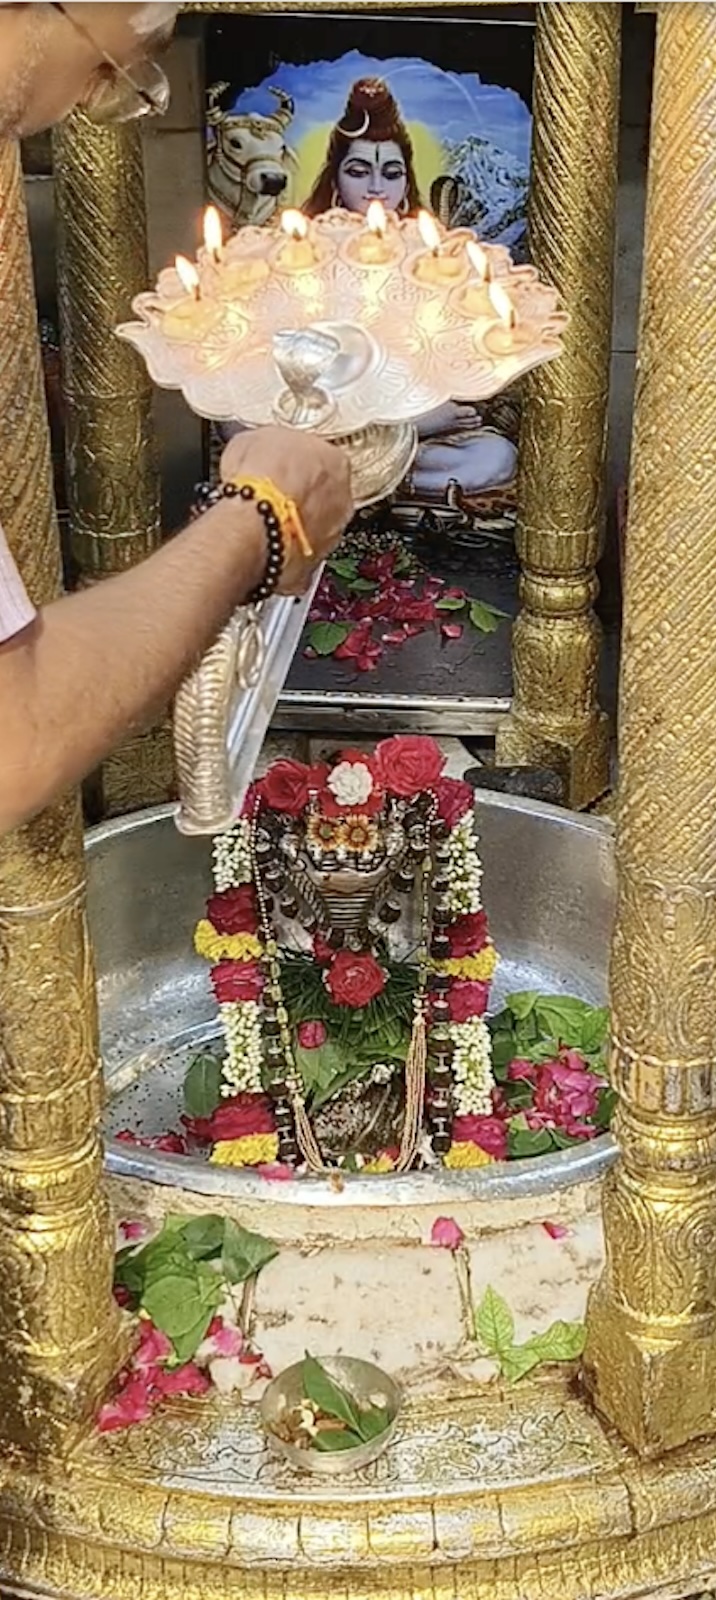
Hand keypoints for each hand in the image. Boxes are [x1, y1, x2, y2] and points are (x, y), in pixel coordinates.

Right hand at [219, 425, 352, 594]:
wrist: (251, 526)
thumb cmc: (258, 481)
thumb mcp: (253, 439)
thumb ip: (268, 445)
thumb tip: (258, 448)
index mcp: (336, 462)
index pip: (321, 459)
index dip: (295, 463)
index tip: (278, 466)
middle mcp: (342, 501)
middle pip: (324, 496)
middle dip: (299, 496)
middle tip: (271, 495)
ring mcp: (331, 537)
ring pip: (314, 528)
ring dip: (294, 526)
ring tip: (264, 522)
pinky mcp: (312, 567)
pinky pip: (298, 558)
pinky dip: (283, 554)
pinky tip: (263, 546)